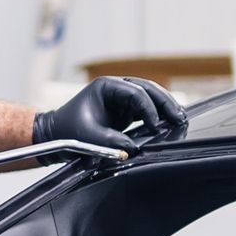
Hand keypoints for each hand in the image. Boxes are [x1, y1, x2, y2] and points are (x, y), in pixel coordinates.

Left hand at [33, 76, 185, 156]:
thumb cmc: (67, 132)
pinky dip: (158, 116)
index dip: (148, 109)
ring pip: (150, 98)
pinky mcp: (125, 111)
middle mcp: (116, 88)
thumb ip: (111, 142)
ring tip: (180, 119)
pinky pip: (146, 110)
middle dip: (165, 103)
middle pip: (148, 90)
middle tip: (179, 117)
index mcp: (105, 86)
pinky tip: (169, 124)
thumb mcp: (89, 138)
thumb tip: (134, 148)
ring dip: (165, 108)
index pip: (135, 92)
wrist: (56, 136)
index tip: (155, 126)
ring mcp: (122, 99)